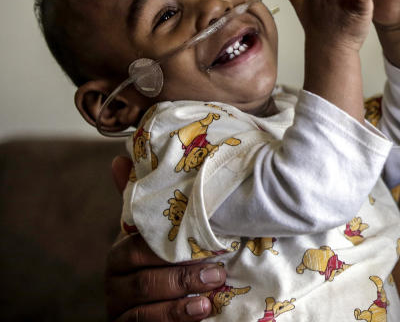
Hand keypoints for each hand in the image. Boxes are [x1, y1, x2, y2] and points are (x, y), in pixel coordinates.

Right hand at [106, 156, 224, 321]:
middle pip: (144, 276)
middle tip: (218, 271)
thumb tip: (119, 158)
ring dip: (182, 299)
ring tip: (212, 294)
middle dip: (182, 274)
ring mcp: (120, 307)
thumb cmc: (172, 263)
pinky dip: (175, 318)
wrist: (171, 308)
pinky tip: (201, 311)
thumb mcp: (164, 234)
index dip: (170, 244)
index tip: (205, 240)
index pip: (140, 244)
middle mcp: (117, 280)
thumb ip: (151, 204)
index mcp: (124, 251)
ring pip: (145, 303)